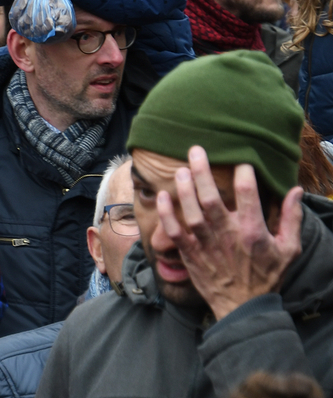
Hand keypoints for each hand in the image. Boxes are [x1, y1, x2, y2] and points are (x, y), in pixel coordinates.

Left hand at [155, 146, 303, 320]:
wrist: (244, 307)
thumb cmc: (267, 276)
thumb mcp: (289, 249)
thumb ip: (291, 218)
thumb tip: (295, 190)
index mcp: (253, 232)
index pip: (249, 196)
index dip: (244, 174)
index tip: (240, 159)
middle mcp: (227, 235)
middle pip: (211, 199)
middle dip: (203, 172)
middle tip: (196, 150)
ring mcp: (206, 244)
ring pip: (191, 212)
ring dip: (184, 189)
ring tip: (181, 169)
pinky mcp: (190, 254)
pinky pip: (174, 231)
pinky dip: (166, 214)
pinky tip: (162, 196)